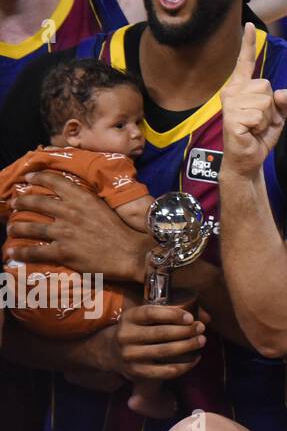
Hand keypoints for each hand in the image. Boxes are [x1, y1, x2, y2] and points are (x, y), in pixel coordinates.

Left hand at [6, 172, 150, 281]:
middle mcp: (70, 212)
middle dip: (21, 201)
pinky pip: (34, 252)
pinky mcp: (62, 252)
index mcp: (83, 198)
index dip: (38, 177)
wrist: (132, 253)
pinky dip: (20, 252)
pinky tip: (13, 253)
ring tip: (11, 228)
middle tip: (14, 203)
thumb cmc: (123, 231)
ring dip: (16, 227)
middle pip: (36, 202)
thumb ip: (88, 203)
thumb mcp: (105, 208)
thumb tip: (76, 201)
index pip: (55, 181)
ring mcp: (64, 232)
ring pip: (30, 226)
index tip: (29, 177)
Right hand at [102, 304, 205, 380]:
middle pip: (160, 333)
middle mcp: (126, 336)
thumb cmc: (138, 328)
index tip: (190, 317)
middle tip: (201, 328)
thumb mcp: (145, 315)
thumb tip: (207, 316)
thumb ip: (172, 312)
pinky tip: (195, 359)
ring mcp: (130, 356)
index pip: (151, 313)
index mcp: (129, 317)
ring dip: (186, 346)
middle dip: (185, 331)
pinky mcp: (136, 372)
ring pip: (163, 352)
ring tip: (201, 341)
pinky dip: (182, 366)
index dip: (172, 314)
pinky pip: (163, 371)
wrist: (110, 351)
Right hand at [220, 23, 286, 177]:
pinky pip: (261, 115)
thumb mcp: (278, 116)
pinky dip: (263, 126)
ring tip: (255, 127)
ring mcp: (230, 104)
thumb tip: (284, 92)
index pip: (246, 62)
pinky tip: (250, 132)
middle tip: (260, 121)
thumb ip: (284, 101)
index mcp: (242, 87)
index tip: (248, 24)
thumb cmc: (259, 135)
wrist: (248, 159)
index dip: (248, 44)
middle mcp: (232, 91)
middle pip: (267, 86)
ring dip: (268, 118)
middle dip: (272, 107)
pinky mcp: (232, 118)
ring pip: (266, 101)